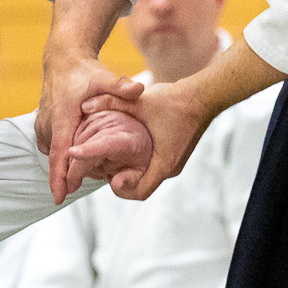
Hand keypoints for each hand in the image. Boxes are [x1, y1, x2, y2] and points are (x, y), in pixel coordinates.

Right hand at [38, 48, 141, 204]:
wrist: (64, 59)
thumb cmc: (86, 72)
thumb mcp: (105, 78)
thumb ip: (122, 86)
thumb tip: (139, 89)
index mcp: (63, 118)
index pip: (59, 154)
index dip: (58, 177)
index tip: (58, 198)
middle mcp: (48, 124)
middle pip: (56, 160)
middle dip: (66, 177)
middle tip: (80, 188)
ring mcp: (42, 125)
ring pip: (53, 154)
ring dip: (64, 166)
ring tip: (81, 175)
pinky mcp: (41, 125)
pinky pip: (50, 147)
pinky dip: (61, 155)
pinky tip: (76, 157)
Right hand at [65, 109, 154, 193]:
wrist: (138, 139)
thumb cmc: (138, 159)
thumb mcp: (140, 177)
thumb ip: (129, 183)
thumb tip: (116, 184)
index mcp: (128, 140)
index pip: (108, 143)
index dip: (90, 149)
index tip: (72, 153)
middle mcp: (114, 124)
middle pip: (84, 146)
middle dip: (73, 169)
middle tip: (70, 188)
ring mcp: (100, 118)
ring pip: (75, 141)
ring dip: (72, 161)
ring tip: (85, 173)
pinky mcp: (89, 117)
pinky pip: (72, 136)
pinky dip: (73, 152)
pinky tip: (83, 160)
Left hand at [79, 80, 209, 199]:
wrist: (203, 96)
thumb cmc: (174, 100)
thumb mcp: (139, 101)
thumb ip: (111, 102)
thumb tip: (84, 106)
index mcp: (164, 162)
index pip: (140, 192)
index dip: (120, 189)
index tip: (107, 176)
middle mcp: (171, 169)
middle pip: (141, 187)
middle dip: (121, 181)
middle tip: (103, 169)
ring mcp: (175, 165)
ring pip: (147, 179)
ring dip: (129, 174)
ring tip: (110, 162)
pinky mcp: (175, 158)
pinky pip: (153, 170)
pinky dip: (138, 166)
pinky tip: (124, 154)